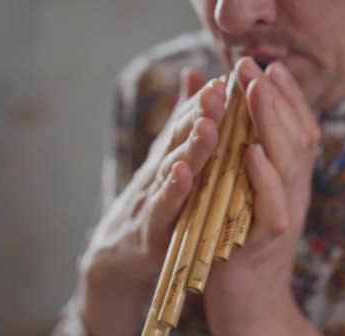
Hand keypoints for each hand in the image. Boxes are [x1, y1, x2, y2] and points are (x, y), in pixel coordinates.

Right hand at [77, 68, 226, 335]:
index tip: (225, 80)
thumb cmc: (155, 200)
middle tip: (218, 93)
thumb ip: (182, 119)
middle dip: (200, 114)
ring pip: (173, 168)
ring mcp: (154, 198)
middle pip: (181, 139)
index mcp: (171, 154)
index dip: (204, 101)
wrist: (120, 254)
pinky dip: (172, 190)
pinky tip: (182, 173)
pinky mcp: (152, 230)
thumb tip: (195, 72)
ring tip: (207, 126)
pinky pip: (163, 208)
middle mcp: (161, 170)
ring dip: (190, 147)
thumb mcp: (168, 157)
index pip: (188, 122)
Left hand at [203, 58, 323, 335]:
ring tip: (255, 92)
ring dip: (272, 126)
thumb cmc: (244, 249)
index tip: (267, 67)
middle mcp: (294, 196)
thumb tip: (246, 128)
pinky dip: (264, 179)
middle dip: (276, 98)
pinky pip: (271, 208)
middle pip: (296, 139)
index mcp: (290, 183)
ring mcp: (283, 219)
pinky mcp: (264, 245)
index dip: (286, 98)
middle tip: (255, 66)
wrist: (251, 308)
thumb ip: (254, 166)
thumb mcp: (252, 201)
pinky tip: (250, 152)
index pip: (298, 131)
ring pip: (288, 166)